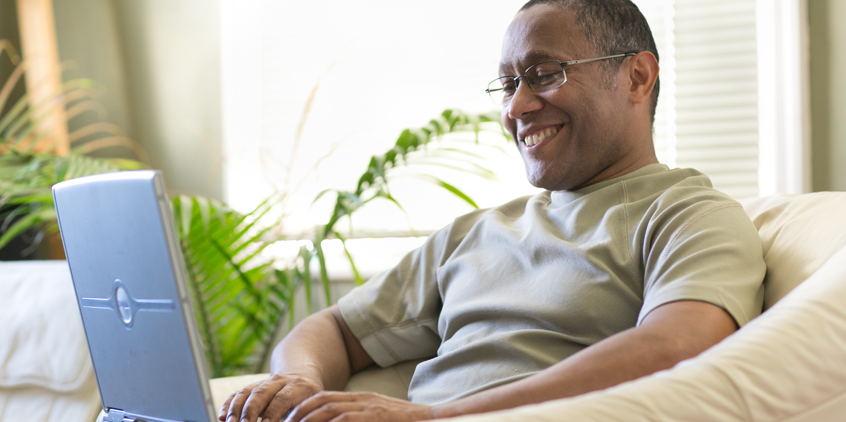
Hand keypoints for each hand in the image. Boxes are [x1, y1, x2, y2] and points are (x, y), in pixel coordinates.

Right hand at [219, 373, 322, 421]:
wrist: (303, 378)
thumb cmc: (309, 401)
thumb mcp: (312, 406)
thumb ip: (302, 416)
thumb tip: (297, 421)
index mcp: (299, 386)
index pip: (283, 399)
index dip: (273, 413)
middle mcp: (280, 381)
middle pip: (261, 393)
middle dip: (250, 411)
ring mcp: (264, 383)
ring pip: (246, 392)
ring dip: (235, 410)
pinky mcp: (253, 387)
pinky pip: (237, 393)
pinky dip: (228, 405)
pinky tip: (221, 417)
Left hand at [284, 391, 433, 421]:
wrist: (435, 420)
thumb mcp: (377, 419)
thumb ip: (357, 419)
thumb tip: (337, 421)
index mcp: (361, 399)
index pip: (322, 398)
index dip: (301, 409)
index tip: (287, 421)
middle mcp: (362, 400)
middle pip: (319, 402)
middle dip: (297, 415)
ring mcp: (369, 408)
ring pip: (327, 410)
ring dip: (306, 420)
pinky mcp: (375, 417)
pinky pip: (344, 420)